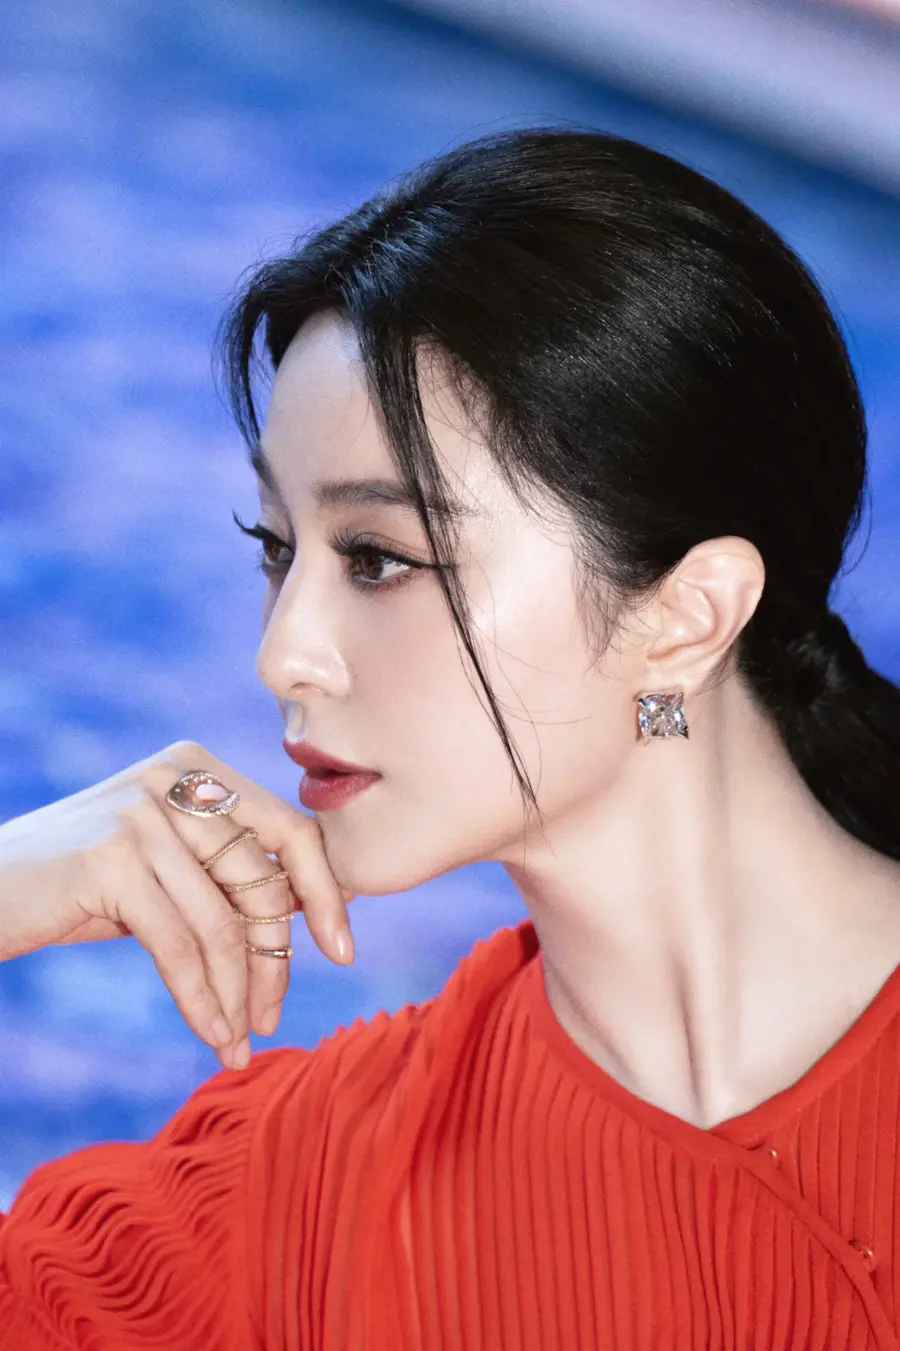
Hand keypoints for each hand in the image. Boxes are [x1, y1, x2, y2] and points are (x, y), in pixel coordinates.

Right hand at [0, 741, 355, 1068]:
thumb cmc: (76, 886)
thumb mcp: (162, 865)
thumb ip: (225, 871)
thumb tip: (314, 907)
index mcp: (198, 767)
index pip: (290, 829)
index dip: (324, 893)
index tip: (342, 951)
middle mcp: (176, 777)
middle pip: (263, 877)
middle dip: (276, 957)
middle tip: (271, 1018)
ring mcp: (142, 812)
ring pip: (224, 921)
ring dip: (238, 992)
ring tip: (238, 1042)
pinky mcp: (112, 858)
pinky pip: (180, 945)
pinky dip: (202, 999)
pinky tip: (212, 1034)